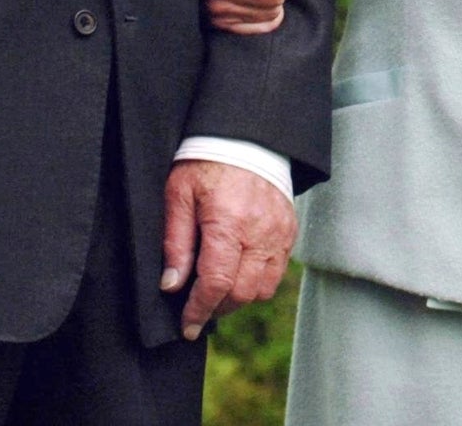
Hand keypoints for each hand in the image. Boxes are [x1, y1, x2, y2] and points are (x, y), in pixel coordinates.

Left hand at [159, 160, 296, 340]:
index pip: (217, 283)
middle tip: (197, 310)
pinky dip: (258, 282)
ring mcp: (279, 232)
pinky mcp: (289, 230)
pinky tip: (238, 272)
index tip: (186, 326)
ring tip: (218, 291)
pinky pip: (277, 272)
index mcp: (228, 221)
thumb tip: (172, 285)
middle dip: (217, 309)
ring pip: (263, 289)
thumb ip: (176, 242)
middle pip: (242, 293)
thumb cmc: (206, 161)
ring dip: (238, 298)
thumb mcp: (179, 194)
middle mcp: (259, 231)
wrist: (245, 135)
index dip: (199, 310)